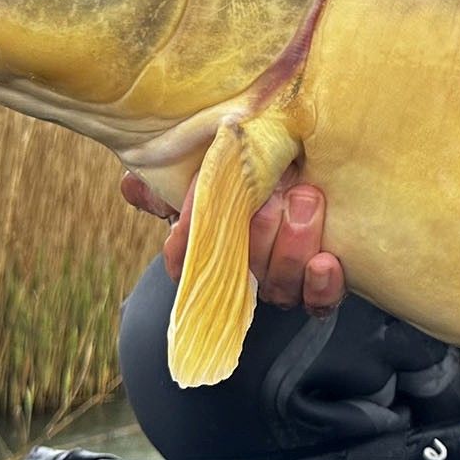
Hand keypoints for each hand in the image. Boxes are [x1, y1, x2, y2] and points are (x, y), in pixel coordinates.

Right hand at [120, 172, 345, 316]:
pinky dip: (321, 285)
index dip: (186, 253)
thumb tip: (134, 188)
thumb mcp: (207, 160)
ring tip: (306, 200)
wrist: (308, 160)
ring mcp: (284, 275)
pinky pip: (319, 300)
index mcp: (214, 239)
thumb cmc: (249, 165)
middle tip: (275, 196)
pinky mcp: (323, 281)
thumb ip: (168, 176)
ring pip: (280, 286)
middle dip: (257, 235)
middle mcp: (246, 264)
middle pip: (242, 273)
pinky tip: (325, 261)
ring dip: (291, 247)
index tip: (190, 229)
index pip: (187, 263)